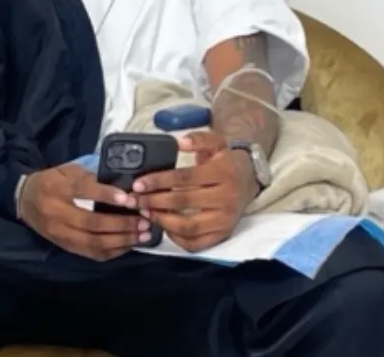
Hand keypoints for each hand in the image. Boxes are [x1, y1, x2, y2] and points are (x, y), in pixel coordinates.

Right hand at [17, 164, 151, 260]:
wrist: (25, 200)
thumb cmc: (51, 180)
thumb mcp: (67, 170)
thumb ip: (89, 177)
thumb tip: (119, 186)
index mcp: (58, 188)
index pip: (84, 191)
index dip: (106, 195)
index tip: (128, 198)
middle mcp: (58, 214)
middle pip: (92, 222)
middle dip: (121, 224)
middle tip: (144, 221)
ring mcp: (61, 234)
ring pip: (93, 242)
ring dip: (121, 240)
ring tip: (142, 235)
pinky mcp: (65, 246)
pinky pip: (91, 253)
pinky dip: (112, 251)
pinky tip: (128, 245)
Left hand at [133, 131, 257, 252]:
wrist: (249, 179)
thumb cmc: (226, 161)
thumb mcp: (217, 142)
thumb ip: (199, 139)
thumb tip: (180, 143)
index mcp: (222, 173)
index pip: (185, 178)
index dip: (159, 181)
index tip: (138, 184)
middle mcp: (226, 198)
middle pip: (183, 202)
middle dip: (154, 201)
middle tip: (134, 200)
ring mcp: (225, 220)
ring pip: (188, 227)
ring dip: (162, 221)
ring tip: (146, 213)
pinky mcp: (223, 235)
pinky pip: (196, 243)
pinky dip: (177, 239)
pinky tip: (164, 227)